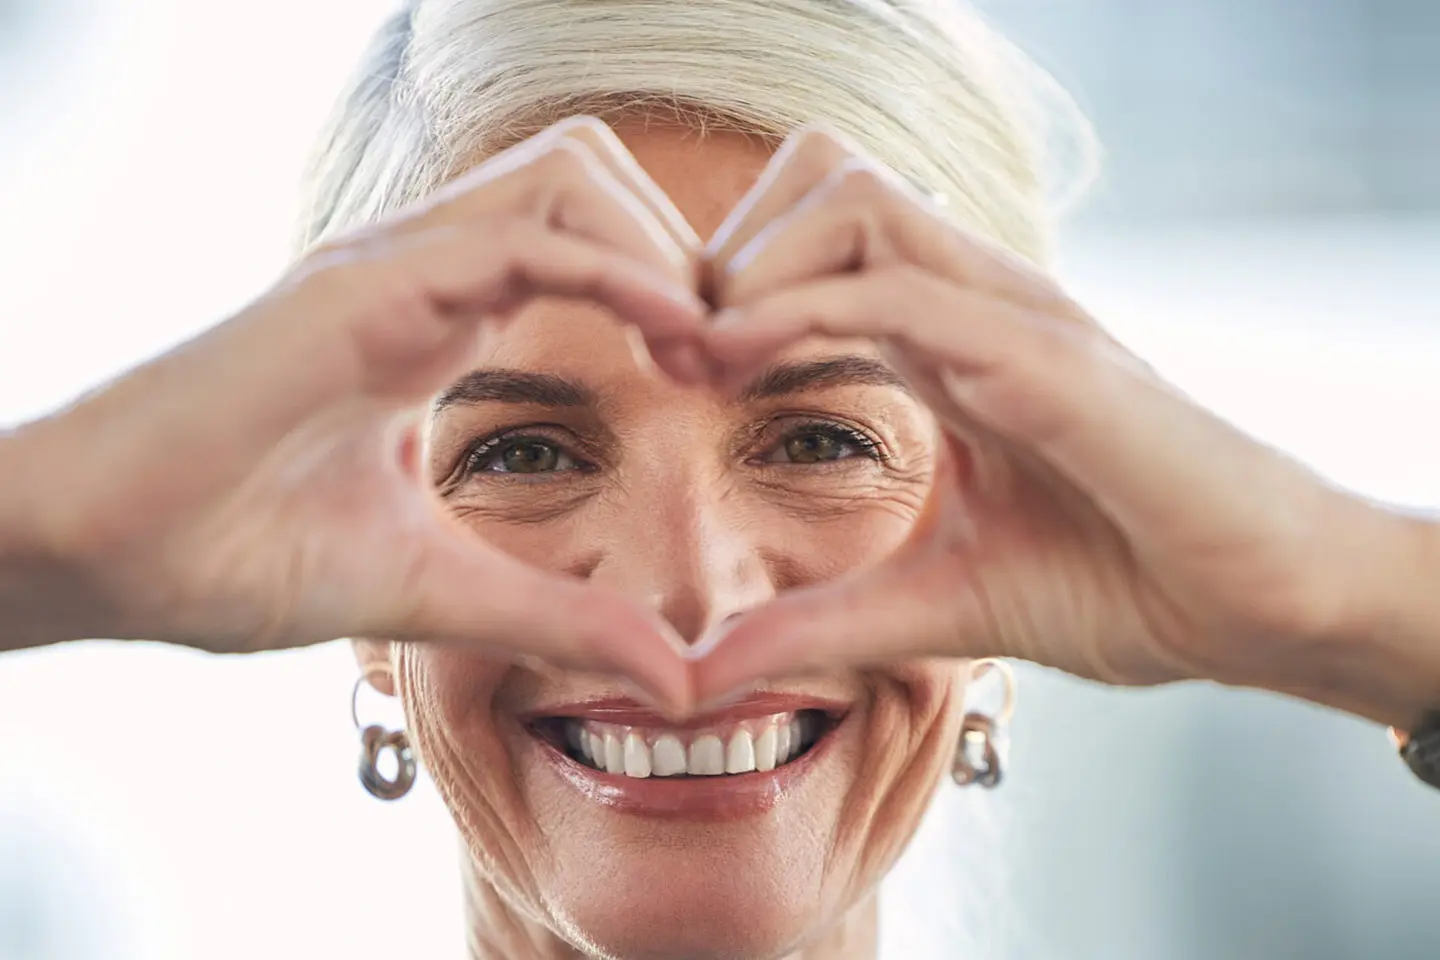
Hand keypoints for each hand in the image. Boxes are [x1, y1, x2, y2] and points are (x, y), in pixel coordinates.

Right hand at [6, 117, 707, 708]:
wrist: (97, 556)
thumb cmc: (231, 556)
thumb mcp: (438, 589)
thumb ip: (557, 616)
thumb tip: (675, 678)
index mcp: (434, 318)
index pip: (581, 241)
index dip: (668, 294)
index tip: (719, 381)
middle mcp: (421, 270)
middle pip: (590, 177)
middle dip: (683, 249)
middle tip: (730, 354)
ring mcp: (392, 263)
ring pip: (569, 174)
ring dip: (661, 247)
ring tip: (707, 352)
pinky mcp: (366, 282)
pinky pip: (523, 234)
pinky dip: (620, 271)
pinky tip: (675, 341)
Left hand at [684, 127, 1411, 720]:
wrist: (1255, 609)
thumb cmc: (1123, 583)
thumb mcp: (935, 603)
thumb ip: (820, 621)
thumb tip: (705, 667)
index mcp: (951, 341)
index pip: (820, 248)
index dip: (730, 291)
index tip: (672, 366)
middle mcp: (978, 305)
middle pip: (828, 183)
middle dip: (729, 250)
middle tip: (673, 346)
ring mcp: (1015, 318)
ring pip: (857, 203)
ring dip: (756, 265)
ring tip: (700, 354)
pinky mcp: (1048, 357)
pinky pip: (906, 288)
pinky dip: (805, 311)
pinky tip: (741, 362)